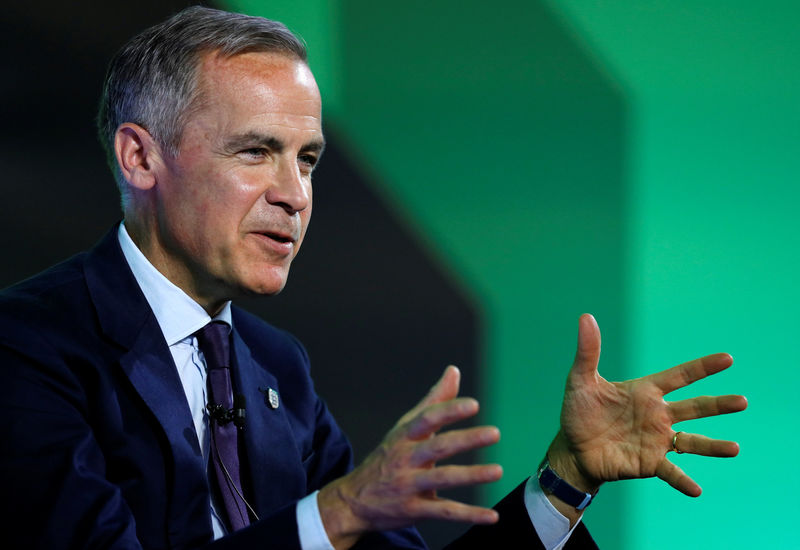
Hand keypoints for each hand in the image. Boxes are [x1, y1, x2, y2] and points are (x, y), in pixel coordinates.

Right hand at [318, 366, 501, 549]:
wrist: (353, 500)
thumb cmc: (388, 457)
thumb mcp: (405, 427)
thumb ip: (433, 401)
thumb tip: (453, 371)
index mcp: (405, 435)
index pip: (427, 418)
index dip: (450, 411)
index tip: (473, 405)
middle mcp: (405, 458)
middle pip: (437, 446)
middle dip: (466, 439)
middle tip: (494, 433)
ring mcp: (408, 485)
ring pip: (442, 479)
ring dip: (471, 475)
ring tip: (497, 471)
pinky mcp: (413, 510)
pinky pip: (443, 512)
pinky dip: (468, 514)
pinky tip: (490, 515)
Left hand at [549, 314, 746, 503]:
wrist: (573, 448)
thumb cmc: (580, 411)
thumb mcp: (581, 380)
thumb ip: (588, 351)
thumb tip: (586, 317)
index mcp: (646, 391)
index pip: (679, 376)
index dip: (702, 368)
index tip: (727, 359)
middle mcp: (657, 415)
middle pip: (694, 407)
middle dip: (718, 405)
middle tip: (743, 401)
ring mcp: (656, 440)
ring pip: (691, 441)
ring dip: (712, 446)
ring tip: (734, 448)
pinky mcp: (649, 463)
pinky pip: (671, 472)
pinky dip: (683, 480)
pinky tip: (696, 489)